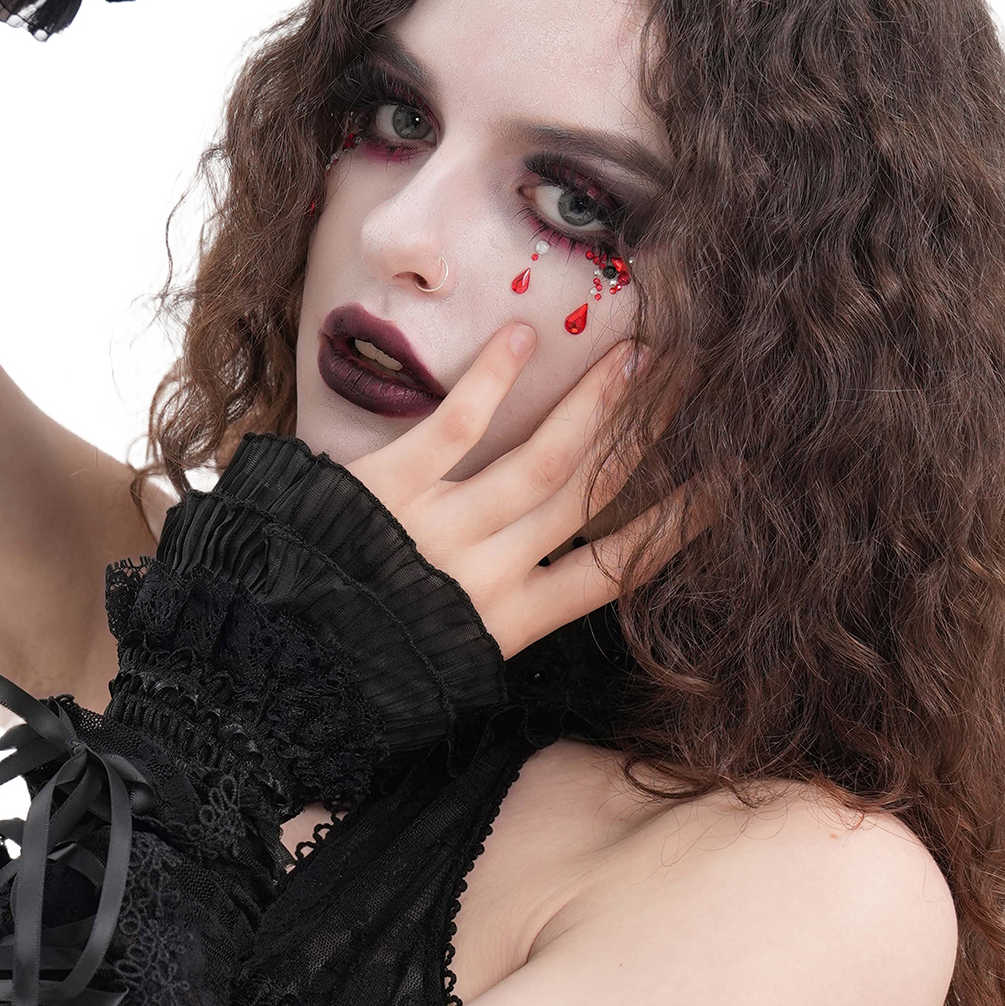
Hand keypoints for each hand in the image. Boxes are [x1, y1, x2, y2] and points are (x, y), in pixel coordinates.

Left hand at [347, 325, 706, 659]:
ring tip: (638, 355)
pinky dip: (489, 384)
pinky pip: (452, 429)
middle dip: (650, 437)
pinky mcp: (388, 490)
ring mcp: (442, 530)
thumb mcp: (452, 662)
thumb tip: (553, 575)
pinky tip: (521, 338)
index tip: (730, 481)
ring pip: (542, 459)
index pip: (616, 569)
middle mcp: (490, 575)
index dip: (680, 522)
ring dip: (595, 404)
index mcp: (511, 625)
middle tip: (694, 382)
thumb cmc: (365, 665)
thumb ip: (502, 617)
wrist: (274, 667)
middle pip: (593, 494)